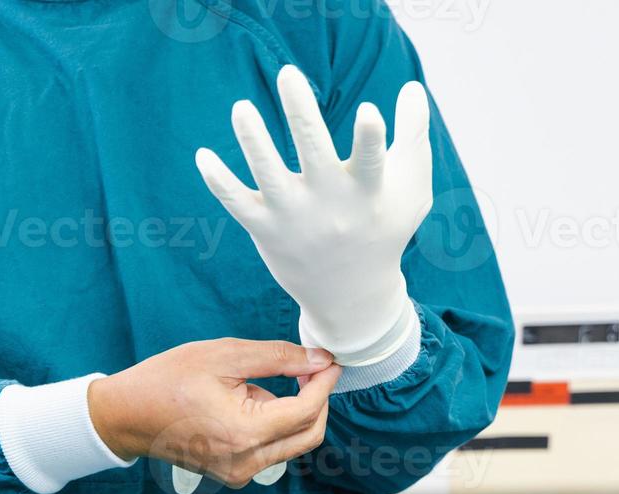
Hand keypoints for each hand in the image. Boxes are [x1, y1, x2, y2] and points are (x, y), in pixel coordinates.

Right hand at [88, 339, 340, 488]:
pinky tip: (253, 401)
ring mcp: (240, 473)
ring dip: (296, 412)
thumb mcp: (224, 356)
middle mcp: (246, 462)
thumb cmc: (167, 380)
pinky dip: (277, 425)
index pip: (306, 411)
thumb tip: (318, 360)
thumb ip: (278, 358)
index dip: (324, 384)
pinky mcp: (235, 474)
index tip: (330, 362)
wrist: (125, 414)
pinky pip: (273, 450)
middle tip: (312, 369)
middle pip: (309, 434)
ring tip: (269, 382)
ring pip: (293, 444)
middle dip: (318, 400)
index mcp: (244, 433)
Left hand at [195, 66, 432, 365]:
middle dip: (301, 112)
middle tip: (289, 73)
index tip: (368, 112)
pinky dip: (218, 181)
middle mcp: (330, 206)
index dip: (370, 139)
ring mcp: (295, 219)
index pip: (371, 163)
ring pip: (268, 175)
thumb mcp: (411, 189)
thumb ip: (414, 136)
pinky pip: (236, 203)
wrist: (351, 295)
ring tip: (242, 108)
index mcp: (368, 193)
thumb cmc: (384, 228)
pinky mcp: (266, 230)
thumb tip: (412, 87)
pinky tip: (204, 155)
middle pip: (314, 154)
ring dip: (253, 140)